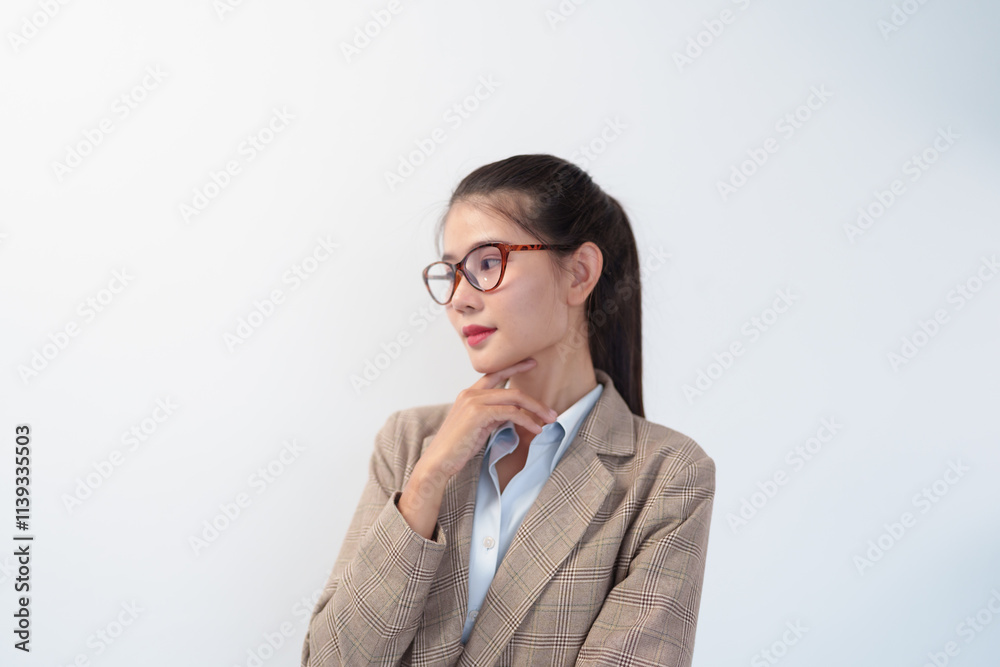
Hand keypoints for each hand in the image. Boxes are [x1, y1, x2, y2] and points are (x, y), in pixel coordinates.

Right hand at [423, 357, 557, 479]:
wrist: (439, 461)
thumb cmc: (457, 447)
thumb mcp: (478, 426)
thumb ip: (492, 415)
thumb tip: (512, 413)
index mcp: (469, 394)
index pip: (495, 374)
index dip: (515, 367)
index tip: (531, 363)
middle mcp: (471, 393)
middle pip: (511, 388)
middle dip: (535, 399)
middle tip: (551, 410)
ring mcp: (473, 401)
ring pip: (514, 398)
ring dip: (536, 410)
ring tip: (549, 420)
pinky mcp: (478, 413)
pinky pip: (510, 412)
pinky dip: (526, 420)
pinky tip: (535, 429)